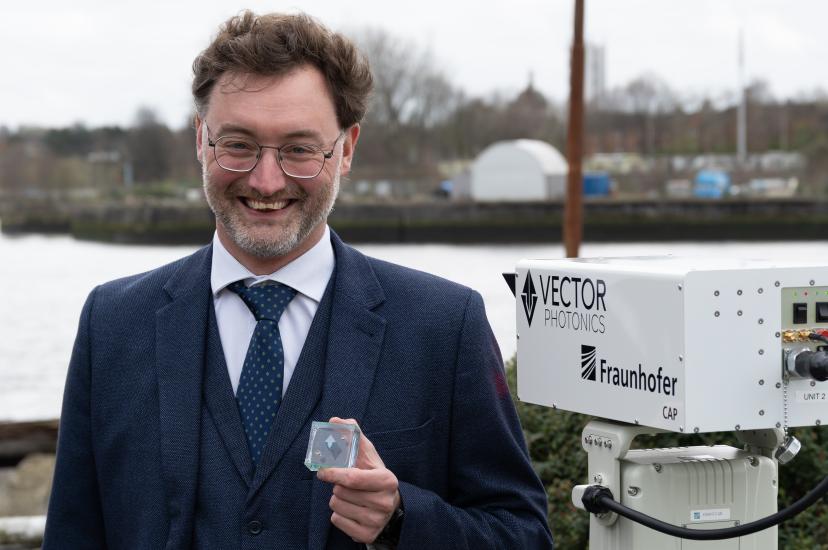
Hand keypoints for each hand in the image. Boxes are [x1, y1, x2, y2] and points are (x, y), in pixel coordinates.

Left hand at [316, 417, 400, 542]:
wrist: (390, 508)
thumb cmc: (374, 476)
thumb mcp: (368, 456)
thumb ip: (352, 436)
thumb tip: (334, 420)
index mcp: (387, 480)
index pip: (353, 478)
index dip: (333, 473)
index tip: (321, 471)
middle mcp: (384, 502)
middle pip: (341, 492)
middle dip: (338, 487)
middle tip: (348, 486)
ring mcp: (376, 521)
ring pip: (337, 507)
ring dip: (338, 500)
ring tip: (351, 498)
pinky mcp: (366, 535)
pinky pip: (337, 521)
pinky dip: (339, 515)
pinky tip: (351, 510)